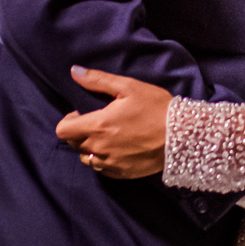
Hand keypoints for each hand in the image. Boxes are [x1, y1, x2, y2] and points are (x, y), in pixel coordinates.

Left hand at [55, 66, 169, 178]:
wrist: (181, 136)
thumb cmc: (155, 107)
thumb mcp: (128, 87)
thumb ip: (98, 80)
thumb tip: (74, 71)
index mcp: (98, 125)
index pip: (63, 130)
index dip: (68, 120)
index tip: (82, 114)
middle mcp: (99, 148)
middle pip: (73, 144)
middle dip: (80, 132)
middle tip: (98, 122)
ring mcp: (109, 163)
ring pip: (86, 158)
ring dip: (90, 147)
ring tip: (108, 136)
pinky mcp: (121, 174)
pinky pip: (101, 169)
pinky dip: (104, 159)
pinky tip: (119, 148)